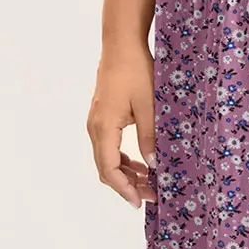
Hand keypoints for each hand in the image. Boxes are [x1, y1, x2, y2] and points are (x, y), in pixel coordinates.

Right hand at [88, 40, 155, 207]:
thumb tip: (153, 166)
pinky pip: (109, 146)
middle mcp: (95, 128)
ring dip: (126, 173)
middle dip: (128, 185)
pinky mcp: (102, 118)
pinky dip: (122, 159)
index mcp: (104, 127)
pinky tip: (140, 163)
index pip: (109, 169)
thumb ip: (149, 137)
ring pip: (107, 159)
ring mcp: (96, 123)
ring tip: (149, 182)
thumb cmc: (136, 71)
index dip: (124, 189)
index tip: (140, 202)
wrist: (121, 45)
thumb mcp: (149, 105)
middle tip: (151, 195)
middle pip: (105, 168)